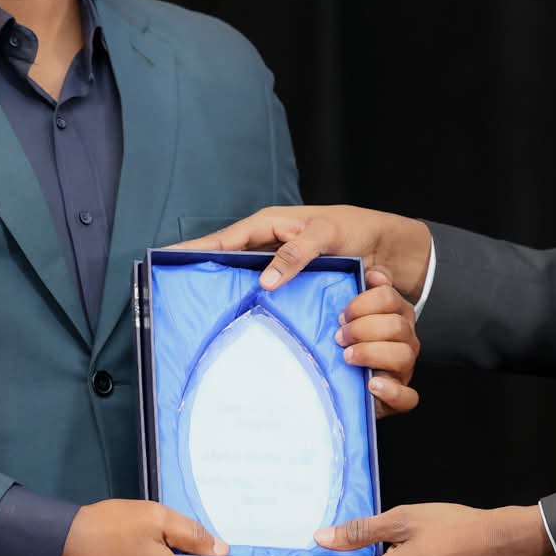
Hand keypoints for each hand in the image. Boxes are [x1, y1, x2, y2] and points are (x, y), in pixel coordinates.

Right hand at [177, 205, 432, 300]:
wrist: (390, 251)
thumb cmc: (357, 230)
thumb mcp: (326, 234)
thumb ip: (296, 253)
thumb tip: (265, 281)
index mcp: (270, 226)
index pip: (224, 238)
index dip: (196, 249)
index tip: (165, 259)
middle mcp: (270, 247)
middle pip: (227, 263)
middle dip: (202, 276)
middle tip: (174, 297)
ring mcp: (280, 270)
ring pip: (244, 284)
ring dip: (225, 297)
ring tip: (198, 318)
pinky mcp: (294, 290)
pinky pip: (266, 301)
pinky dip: (252, 310)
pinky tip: (241, 329)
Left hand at [342, 269, 420, 416]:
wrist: (342, 385)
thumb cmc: (345, 342)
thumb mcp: (349, 314)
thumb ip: (359, 289)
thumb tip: (372, 273)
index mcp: (395, 314)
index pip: (389, 297)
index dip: (363, 303)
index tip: (342, 314)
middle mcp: (405, 338)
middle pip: (397, 326)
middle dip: (363, 329)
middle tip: (339, 337)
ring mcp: (405, 367)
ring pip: (404, 355)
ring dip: (372, 353)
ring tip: (348, 357)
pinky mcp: (401, 396)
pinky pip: (408, 397)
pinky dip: (391, 391)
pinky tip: (371, 385)